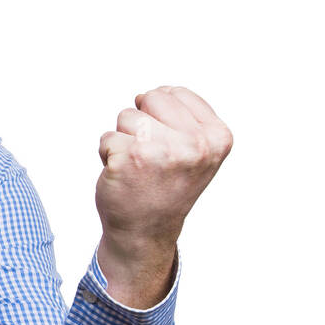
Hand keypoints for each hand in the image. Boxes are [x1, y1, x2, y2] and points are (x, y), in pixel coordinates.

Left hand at [94, 86, 231, 305]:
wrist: (145, 232)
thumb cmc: (165, 186)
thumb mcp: (196, 151)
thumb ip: (184, 117)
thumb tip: (149, 93)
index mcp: (217, 137)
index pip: (173, 92)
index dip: (161, 115)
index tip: (170, 146)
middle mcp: (194, 144)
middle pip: (150, 98)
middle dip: (141, 122)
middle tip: (151, 157)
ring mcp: (162, 151)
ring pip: (126, 116)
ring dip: (124, 139)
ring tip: (138, 167)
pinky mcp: (130, 159)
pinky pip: (107, 138)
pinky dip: (108, 155)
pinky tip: (123, 177)